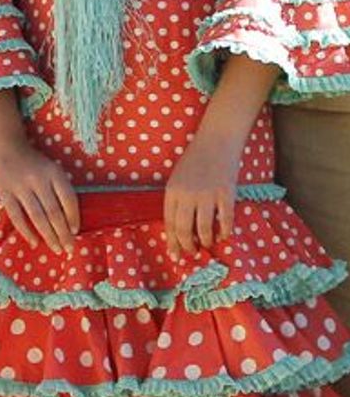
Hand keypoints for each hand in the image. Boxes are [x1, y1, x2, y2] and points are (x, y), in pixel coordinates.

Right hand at [0, 135, 78, 254]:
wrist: (4, 147)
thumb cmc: (33, 162)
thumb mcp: (52, 169)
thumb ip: (60, 188)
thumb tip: (70, 220)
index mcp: (54, 172)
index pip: (68, 199)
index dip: (73, 217)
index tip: (76, 231)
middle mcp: (38, 180)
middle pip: (54, 212)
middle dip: (63, 233)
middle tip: (69, 249)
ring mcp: (20, 187)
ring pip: (37, 217)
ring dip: (48, 236)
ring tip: (56, 249)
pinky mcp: (4, 193)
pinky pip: (17, 216)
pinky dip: (26, 231)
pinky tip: (34, 242)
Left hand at [164, 136, 241, 256]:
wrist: (217, 141)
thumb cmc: (196, 161)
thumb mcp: (178, 179)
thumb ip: (177, 202)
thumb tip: (179, 231)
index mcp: (172, 191)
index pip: (169, 224)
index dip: (172, 242)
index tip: (176, 255)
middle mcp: (187, 195)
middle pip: (184, 230)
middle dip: (188, 246)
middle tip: (193, 252)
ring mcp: (207, 195)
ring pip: (204, 229)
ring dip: (206, 241)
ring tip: (208, 243)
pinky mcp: (226, 194)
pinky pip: (225, 221)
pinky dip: (225, 232)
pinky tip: (223, 235)